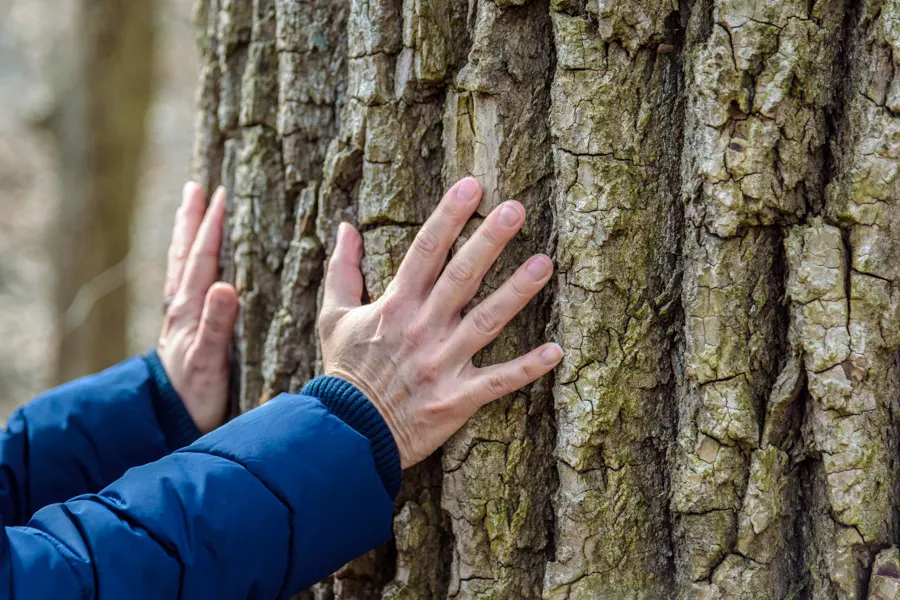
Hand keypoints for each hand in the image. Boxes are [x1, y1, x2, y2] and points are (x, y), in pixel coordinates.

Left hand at [158, 183, 238, 433]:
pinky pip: (183, 284)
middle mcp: (180, 309)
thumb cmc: (195, 397)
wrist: (171, 423)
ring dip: (186, 237)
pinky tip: (192, 264)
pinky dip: (187, 263)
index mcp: (188, 310)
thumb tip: (226, 285)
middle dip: (192, 220)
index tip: (221, 195)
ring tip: (189, 211)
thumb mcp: (209, 362)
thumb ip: (217, 325)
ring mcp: (179, 318)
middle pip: (185, 255)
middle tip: (197, 188)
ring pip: (181, 267)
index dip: (212, 227)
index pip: (203, 259)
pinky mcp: (182, 330)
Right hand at [318, 178, 561, 467]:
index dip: (448, 216)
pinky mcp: (456, 398)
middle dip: (488, 241)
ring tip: (544, 263)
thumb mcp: (333, 316)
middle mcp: (422, 329)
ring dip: (516, 293)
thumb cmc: (344, 372)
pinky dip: (527, 368)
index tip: (472, 186)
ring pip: (485, 322)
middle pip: (460, 277)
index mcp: (395, 306)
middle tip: (516, 209)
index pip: (425, 251)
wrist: (348, 433)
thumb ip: (342, 270)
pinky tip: (557, 351)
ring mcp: (442, 364)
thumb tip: (345, 225)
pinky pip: (497, 382)